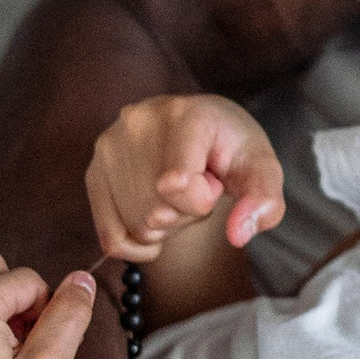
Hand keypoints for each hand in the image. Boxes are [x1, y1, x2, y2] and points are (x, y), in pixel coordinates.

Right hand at [87, 93, 284, 262]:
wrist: (200, 128)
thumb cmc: (231, 148)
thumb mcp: (261, 169)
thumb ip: (265, 199)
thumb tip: (239, 234)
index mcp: (185, 113)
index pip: (179, 184)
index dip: (203, 199)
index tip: (212, 179)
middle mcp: (137, 121)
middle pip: (159, 212)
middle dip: (187, 213)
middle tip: (196, 185)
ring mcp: (109, 146)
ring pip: (137, 226)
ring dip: (165, 225)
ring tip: (175, 192)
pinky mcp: (93, 171)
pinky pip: (110, 237)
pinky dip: (136, 245)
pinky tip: (155, 225)